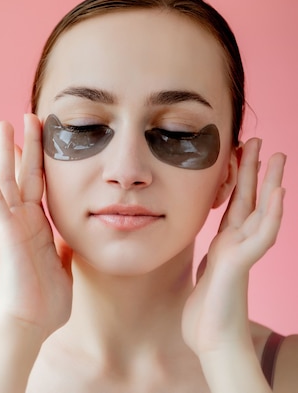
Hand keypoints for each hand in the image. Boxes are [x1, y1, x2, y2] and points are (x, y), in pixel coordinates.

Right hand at [0, 114, 72, 339]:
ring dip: (5, 152)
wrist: (30, 325)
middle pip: (23, 174)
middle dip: (25, 145)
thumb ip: (64, 248)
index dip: (40, 160)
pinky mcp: (5, 233)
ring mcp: (12, 225)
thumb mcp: (63, 266)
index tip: (42, 137)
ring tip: (3, 125)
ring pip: (7, 180)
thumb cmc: (45, 301)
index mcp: (38, 226)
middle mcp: (23, 221)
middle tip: (26, 117)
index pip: (39, 184)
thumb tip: (70, 238)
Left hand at [182, 138, 285, 354]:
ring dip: (271, 184)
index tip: (238, 154)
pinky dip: (271, 213)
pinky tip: (279, 192)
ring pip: (261, 211)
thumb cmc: (205, 313)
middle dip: (255, 171)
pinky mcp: (241, 264)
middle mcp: (237, 245)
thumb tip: (205, 250)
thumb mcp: (204, 276)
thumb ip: (210, 260)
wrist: (211, 341)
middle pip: (250, 200)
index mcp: (224, 244)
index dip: (237, 179)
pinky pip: (261, 235)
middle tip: (259, 141)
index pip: (234, 204)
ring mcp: (242, 253)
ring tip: (279, 156)